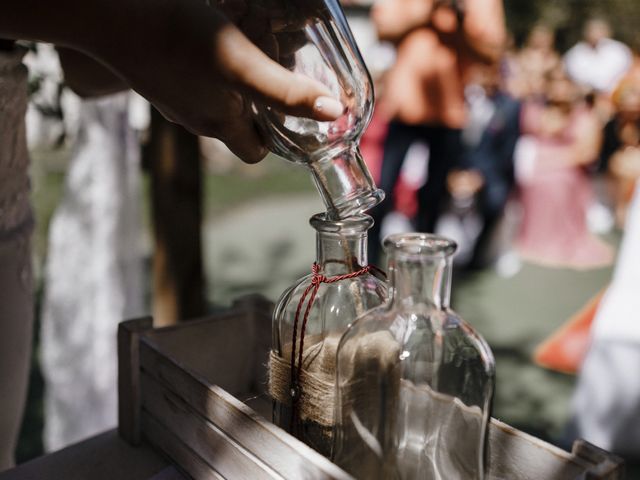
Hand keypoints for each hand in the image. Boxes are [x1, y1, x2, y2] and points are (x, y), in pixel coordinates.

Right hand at [93, 1, 342, 162]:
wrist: (110, 15)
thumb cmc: (178, 38)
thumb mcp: (242, 66)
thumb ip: (285, 92)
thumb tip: (334, 113)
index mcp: (219, 124)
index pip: (255, 152)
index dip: (277, 140)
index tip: (291, 116)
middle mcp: (195, 118)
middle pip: (238, 126)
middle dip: (260, 109)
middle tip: (275, 77)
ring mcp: (173, 98)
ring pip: (215, 102)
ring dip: (235, 87)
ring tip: (248, 57)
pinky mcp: (158, 77)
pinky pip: (193, 82)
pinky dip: (209, 71)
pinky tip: (210, 45)